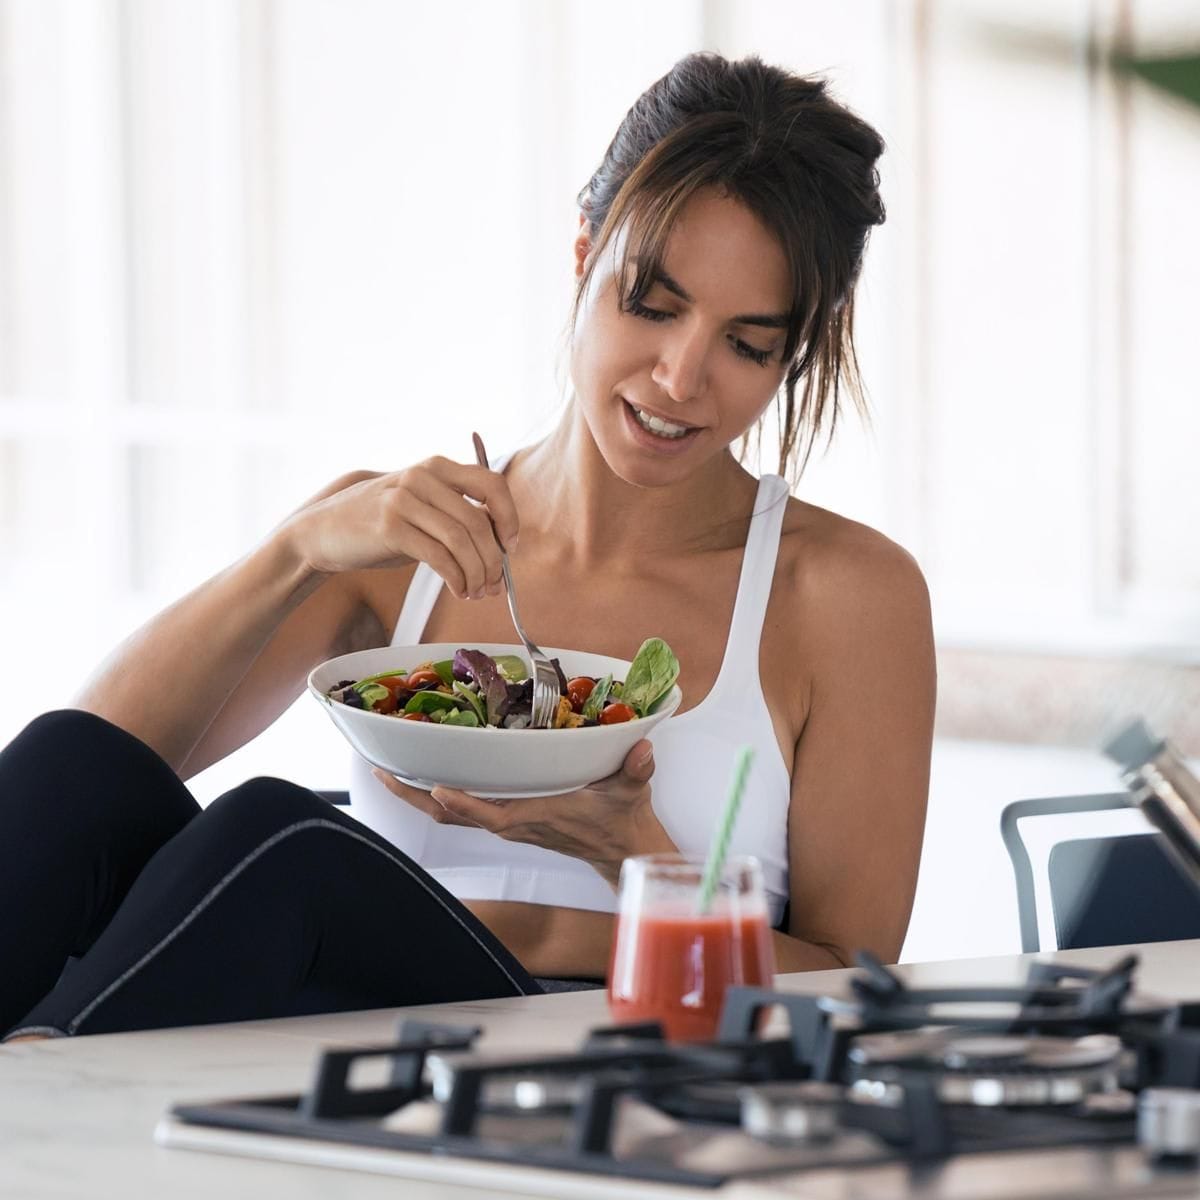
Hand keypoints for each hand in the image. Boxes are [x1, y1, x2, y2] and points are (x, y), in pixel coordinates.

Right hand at [277, 457, 519, 598]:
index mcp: (437, 467)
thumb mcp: (421, 506)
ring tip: (476, 592)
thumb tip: (501, 547)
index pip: (491, 484)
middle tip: (495, 586)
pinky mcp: (390, 526)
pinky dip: (456, 578)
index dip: (509, 517)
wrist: (324, 530)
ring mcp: (404, 499)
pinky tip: (458, 590)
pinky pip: (439, 557)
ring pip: (461, 541)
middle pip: (479, 521)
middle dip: (493, 560)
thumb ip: (456, 514)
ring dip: (476, 574)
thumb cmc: (381, 523)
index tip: (511, 546)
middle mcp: (422, 477)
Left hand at [371, 739, 675, 885]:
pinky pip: (463, 811)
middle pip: (454, 815)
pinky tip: (422, 776)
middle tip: (382, 772)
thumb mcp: (632, 790)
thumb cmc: (622, 820)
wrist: (621, 850)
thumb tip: (642, 750)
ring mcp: (507, 823)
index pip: (493, 814)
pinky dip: (438, 795)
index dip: (464, 803)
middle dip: (415, 797)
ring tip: (388, 772)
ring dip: (418, 796)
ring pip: (452, 815)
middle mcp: (514, 822)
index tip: (436, 786)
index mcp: (538, 816)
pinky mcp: (507, 819)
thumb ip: (637, 770)